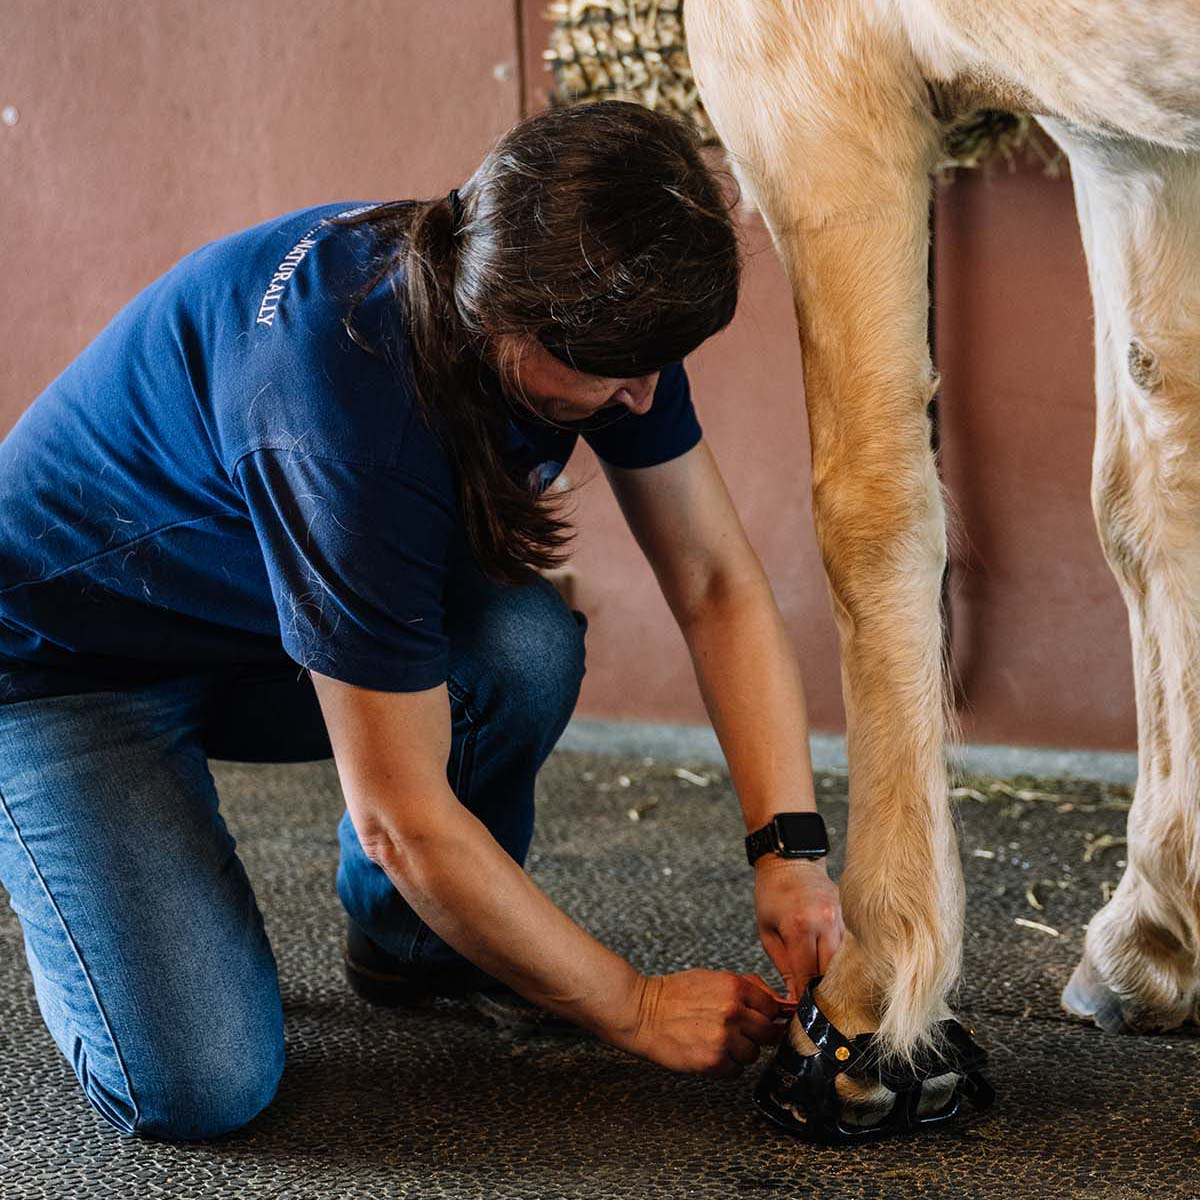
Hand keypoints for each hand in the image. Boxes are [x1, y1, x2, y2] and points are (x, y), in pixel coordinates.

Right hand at [603, 970, 795, 1076]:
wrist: (642, 1012)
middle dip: (754, 1035)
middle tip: (734, 1032)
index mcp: (735, 987)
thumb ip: (746, 987)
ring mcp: (724, 1038)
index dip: (763, 1016)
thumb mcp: (712, 978)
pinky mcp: (713, 1061)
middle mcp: (733, 1012)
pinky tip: (707, 1052)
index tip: (755, 1020)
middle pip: (768, 1033)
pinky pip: (736, 1071)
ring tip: (715, 1041)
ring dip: (739, 1052)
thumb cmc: (674, 995)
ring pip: (752, 1054)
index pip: (772, 1008)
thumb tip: (778, 1002)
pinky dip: (725, 1066)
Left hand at [755, 856, 843, 998]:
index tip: (801, 1014)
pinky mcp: (849, 916)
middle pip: (831, 972)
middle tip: (814, 1007)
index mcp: (800, 927)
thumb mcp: (767, 931)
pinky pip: (848, 948)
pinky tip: (832, 969)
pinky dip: (840, 961)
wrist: (791, 860)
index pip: (808, 975)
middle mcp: (826, 923)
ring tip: (824, 991)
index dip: (805, 998)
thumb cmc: (772, 894)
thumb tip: (794, 999)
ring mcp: (842, 919)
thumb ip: (783, 967)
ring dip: (833, 977)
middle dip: (822, 992)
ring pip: (844, 962)